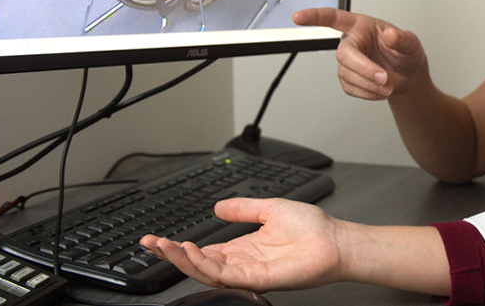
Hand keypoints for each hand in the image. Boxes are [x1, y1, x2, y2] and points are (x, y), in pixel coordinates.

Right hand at [140, 198, 349, 291]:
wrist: (335, 240)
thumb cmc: (312, 228)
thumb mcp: (269, 209)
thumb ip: (242, 208)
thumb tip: (218, 206)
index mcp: (243, 248)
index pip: (203, 251)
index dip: (179, 246)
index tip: (157, 238)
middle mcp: (242, 262)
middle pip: (198, 264)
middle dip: (170, 255)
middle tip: (149, 243)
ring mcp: (248, 272)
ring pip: (206, 272)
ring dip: (182, 260)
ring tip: (165, 247)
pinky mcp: (258, 278)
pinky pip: (225, 275)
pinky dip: (205, 265)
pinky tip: (192, 252)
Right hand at [292, 8, 427, 99]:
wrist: (408, 75)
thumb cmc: (405, 52)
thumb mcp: (410, 42)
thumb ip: (402, 38)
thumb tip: (391, 35)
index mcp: (361, 26)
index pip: (334, 18)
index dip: (315, 16)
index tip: (298, 17)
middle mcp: (351, 42)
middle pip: (343, 54)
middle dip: (363, 68)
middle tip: (384, 78)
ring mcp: (348, 62)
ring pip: (347, 74)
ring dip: (369, 83)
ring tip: (388, 86)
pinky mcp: (348, 79)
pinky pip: (350, 88)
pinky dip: (367, 93)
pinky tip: (380, 91)